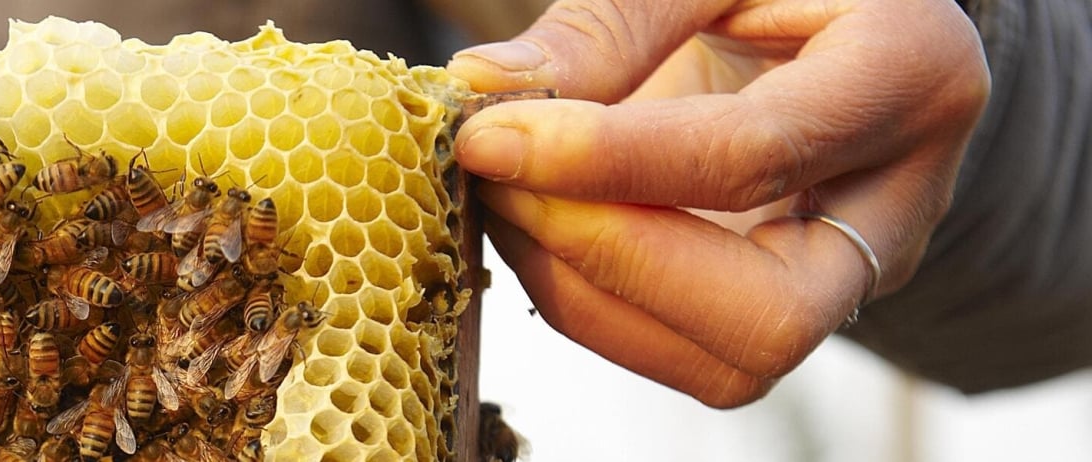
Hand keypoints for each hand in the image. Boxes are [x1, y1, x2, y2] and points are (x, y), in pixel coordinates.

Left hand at [447, 0, 987, 406]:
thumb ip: (611, 23)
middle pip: (769, 310)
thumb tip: (484, 87)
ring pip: (728, 362)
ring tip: (506, 195)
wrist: (837, 16)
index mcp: (909, 72)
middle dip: (607, 258)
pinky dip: (585, 300)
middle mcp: (902, 200)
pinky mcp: (789, 311)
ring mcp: (853, 275)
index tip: (491, 138)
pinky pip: (686, 353)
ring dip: (580, 290)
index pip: (754, 156)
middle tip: (500, 181)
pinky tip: (536, 225)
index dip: (606, 161)